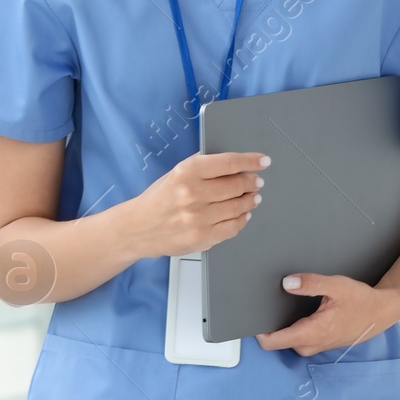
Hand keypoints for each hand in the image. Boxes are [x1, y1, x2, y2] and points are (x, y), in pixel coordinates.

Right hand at [127, 151, 269, 258]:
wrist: (137, 228)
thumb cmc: (158, 199)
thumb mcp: (175, 173)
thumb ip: (202, 166)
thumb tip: (232, 162)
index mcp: (187, 173)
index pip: (229, 163)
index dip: (251, 161)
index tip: (263, 161)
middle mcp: (193, 194)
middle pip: (237, 185)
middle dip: (251, 182)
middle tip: (256, 182)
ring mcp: (198, 219)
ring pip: (238, 207)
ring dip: (250, 201)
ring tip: (252, 197)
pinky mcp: (202, 238)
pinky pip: (232, 228)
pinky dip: (242, 219)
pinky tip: (242, 214)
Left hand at [254, 272, 399, 356]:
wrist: (381, 312)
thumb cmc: (361, 300)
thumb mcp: (336, 286)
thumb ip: (311, 283)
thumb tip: (287, 283)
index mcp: (311, 332)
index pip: (273, 342)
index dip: (258, 331)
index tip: (253, 315)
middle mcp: (312, 344)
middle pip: (278, 341)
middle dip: (270, 325)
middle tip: (267, 304)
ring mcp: (317, 346)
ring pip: (289, 341)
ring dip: (284, 327)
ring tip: (282, 305)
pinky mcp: (322, 343)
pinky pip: (300, 339)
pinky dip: (295, 328)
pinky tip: (300, 311)